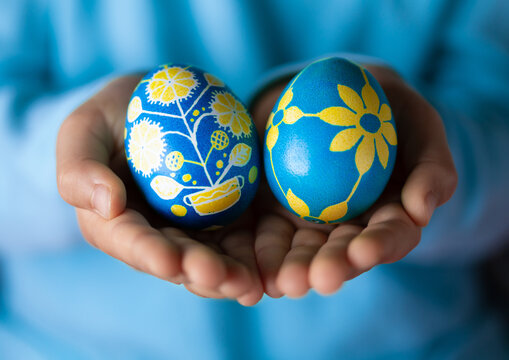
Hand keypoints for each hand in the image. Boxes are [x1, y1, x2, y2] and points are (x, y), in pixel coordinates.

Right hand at [57, 76, 262, 305]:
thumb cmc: (112, 118)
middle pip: (174, 260)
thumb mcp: (83, 130)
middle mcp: (152, 235)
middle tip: (222, 279)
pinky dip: (249, 256)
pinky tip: (267, 269)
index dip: (149, 254)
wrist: (154, 105)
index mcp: (113, 224)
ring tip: (250, 284)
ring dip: (228, 276)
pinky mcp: (218, 217)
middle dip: (197, 273)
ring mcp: (187, 229)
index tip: (170, 261)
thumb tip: (107, 206)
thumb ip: (80, 168)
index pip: (129, 241)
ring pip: (208, 259)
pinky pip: (234, 240)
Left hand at [249, 65, 457, 297]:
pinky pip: (265, 231)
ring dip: (291, 267)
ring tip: (281, 282)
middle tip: (315, 279)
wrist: (336, 95)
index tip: (363, 252)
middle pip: (340, 253)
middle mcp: (348, 227)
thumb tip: (422, 210)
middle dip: (329, 267)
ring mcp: (310, 221)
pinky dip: (258, 249)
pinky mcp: (276, 211)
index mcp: (388, 216)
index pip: (389, 237)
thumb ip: (432, 167)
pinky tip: (250, 264)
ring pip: (301, 250)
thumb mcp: (421, 126)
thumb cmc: (387, 110)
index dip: (378, 246)